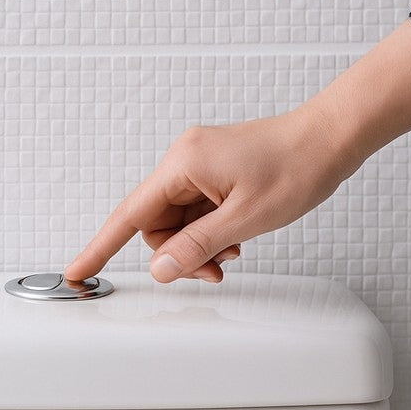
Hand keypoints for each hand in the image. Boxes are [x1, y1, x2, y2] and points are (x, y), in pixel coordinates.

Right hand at [63, 111, 357, 283]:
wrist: (332, 137)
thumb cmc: (297, 165)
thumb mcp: (246, 218)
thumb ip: (198, 246)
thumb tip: (160, 269)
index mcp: (182, 164)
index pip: (129, 215)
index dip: (100, 248)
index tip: (78, 271)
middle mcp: (184, 160)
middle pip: (156, 224)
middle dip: (180, 252)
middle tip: (216, 268)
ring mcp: (199, 164)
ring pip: (178, 221)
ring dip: (200, 244)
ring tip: (234, 252)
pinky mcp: (215, 170)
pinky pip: (197, 210)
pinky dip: (212, 230)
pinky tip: (237, 236)